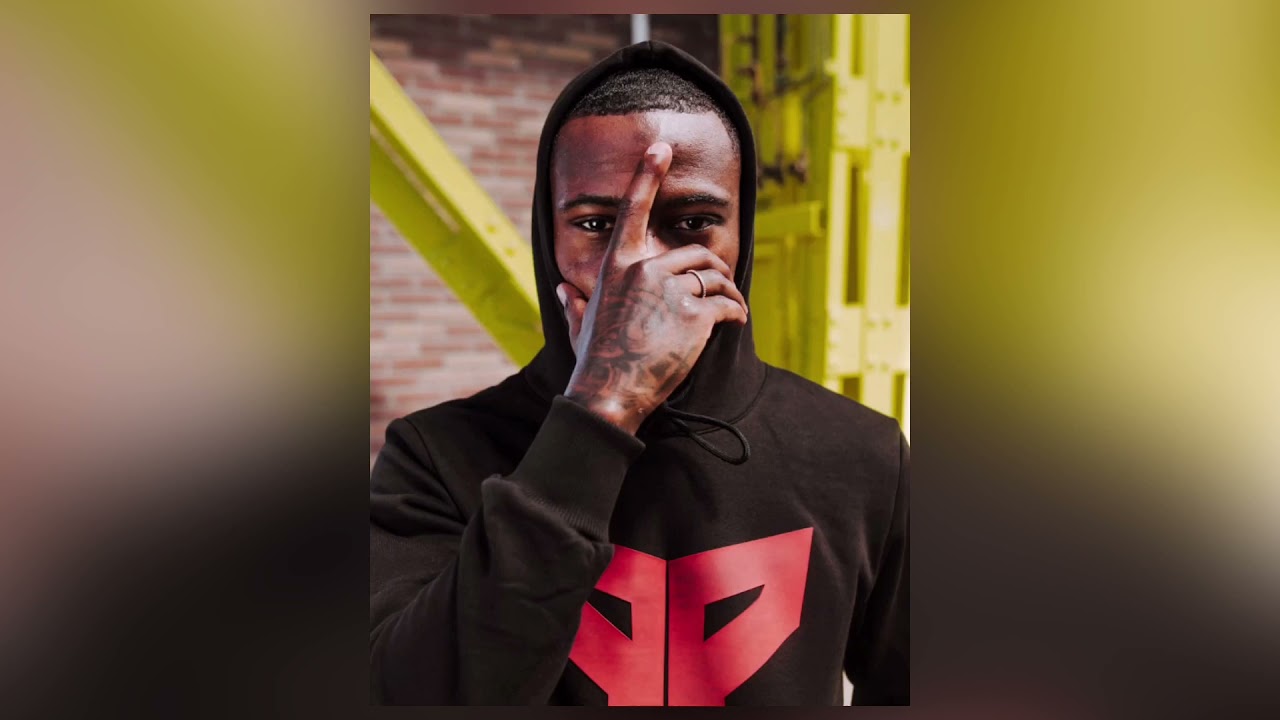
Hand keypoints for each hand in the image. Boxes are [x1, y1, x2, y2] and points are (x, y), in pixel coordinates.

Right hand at [558, 142, 748, 433]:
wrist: (609, 393)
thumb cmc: (594, 361)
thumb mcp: (579, 325)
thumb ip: (575, 302)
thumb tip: (563, 290)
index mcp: (617, 266)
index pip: (633, 209)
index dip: (647, 174)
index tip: (660, 147)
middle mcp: (644, 270)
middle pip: (692, 254)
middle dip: (712, 270)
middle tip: (721, 288)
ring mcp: (670, 292)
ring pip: (714, 277)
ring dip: (728, 291)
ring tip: (732, 308)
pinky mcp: (695, 316)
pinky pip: (727, 303)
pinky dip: (737, 311)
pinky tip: (736, 322)